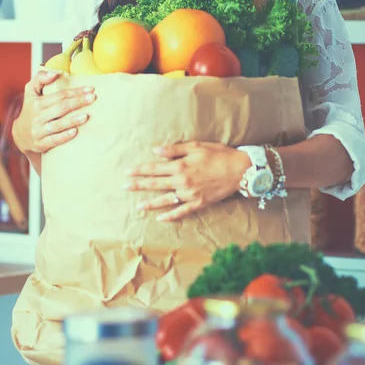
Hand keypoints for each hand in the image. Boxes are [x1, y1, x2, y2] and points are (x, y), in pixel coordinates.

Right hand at [12, 70, 95, 153]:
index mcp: (37, 103)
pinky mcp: (41, 144)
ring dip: (72, 120)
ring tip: (86, 116)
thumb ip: (40, 79)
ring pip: (57, 125)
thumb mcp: (30, 92)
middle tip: (92, 98)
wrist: (20, 134)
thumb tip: (54, 73)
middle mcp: (38, 116)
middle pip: (60, 108)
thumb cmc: (30, 110)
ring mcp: (39, 131)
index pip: (59, 95)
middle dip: (77, 102)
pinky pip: (54, 140)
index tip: (90, 89)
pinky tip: (75, 132)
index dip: (75, 92)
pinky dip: (64, 136)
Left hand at [126, 141, 250, 220]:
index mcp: (180, 166)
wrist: (240, 170)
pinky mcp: (198, 203)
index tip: (127, 172)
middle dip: (138, 185)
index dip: (139, 170)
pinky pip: (181, 211)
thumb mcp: (196, 146)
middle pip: (155, 184)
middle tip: (124, 187)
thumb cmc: (219, 154)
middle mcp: (182, 181)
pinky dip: (170, 216)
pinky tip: (160, 218)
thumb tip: (155, 151)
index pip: (154, 168)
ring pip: (165, 200)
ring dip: (150, 203)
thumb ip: (174, 149)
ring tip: (138, 206)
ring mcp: (190, 194)